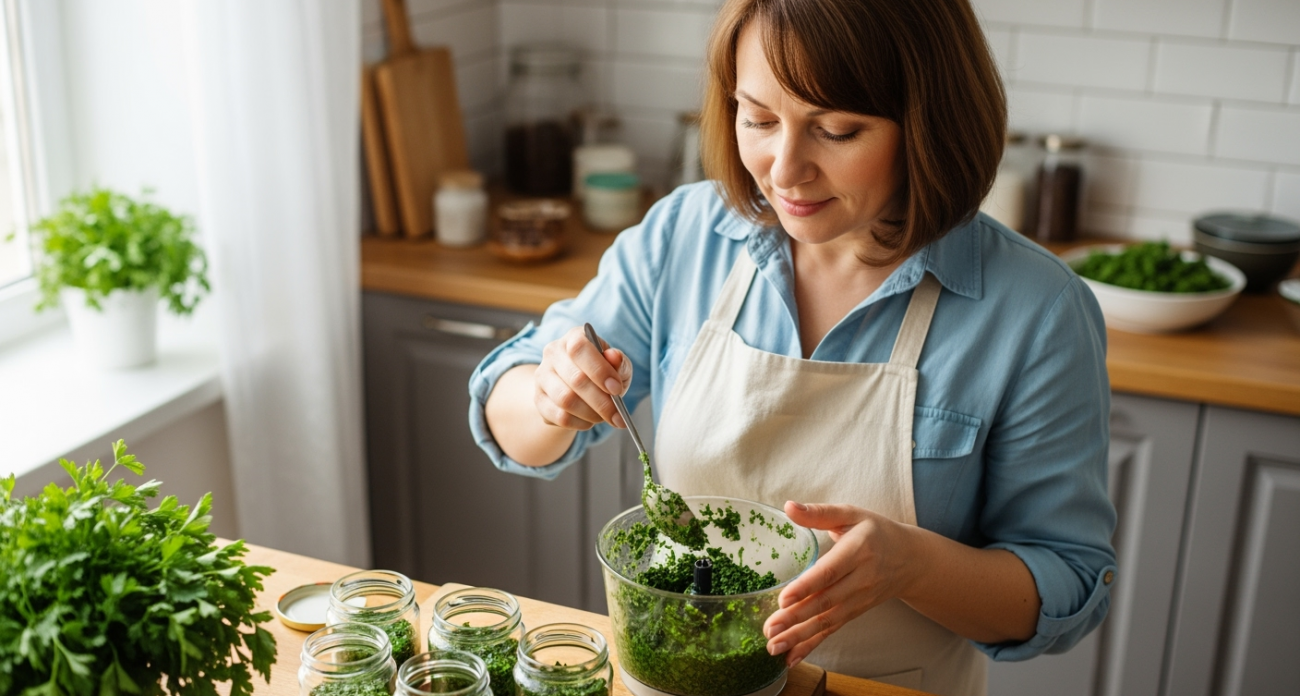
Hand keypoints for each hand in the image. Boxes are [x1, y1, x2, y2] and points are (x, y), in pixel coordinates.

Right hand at [533, 326, 632, 430]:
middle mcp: (553, 353)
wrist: (578, 389)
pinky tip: (590, 421)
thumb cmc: (602, 373)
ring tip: (604, 417)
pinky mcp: (538, 399)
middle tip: (617, 415)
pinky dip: (580, 423)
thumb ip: (619, 363)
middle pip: (575, 379)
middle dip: (601, 401)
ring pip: (566, 400)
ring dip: (591, 413)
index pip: (580, 348)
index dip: (599, 370)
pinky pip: (559, 416)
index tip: (617, 389)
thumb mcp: (617, 366)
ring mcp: (542, 376)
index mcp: (574, 337)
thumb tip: (614, 357)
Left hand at [762, 501, 918, 666]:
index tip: (784, 599)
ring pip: (828, 621)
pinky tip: (792, 657)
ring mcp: (859, 599)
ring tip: (774, 647)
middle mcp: (861, 579)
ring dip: (800, 636)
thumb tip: (788, 507)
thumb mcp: (850, 514)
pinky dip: (812, 644)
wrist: (910, 559)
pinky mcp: (855, 612)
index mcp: (858, 550)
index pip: (830, 572)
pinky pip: (833, 630)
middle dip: (797, 619)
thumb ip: (819, 513)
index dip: (807, 587)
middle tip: (770, 630)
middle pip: (826, 602)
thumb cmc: (875, 531)